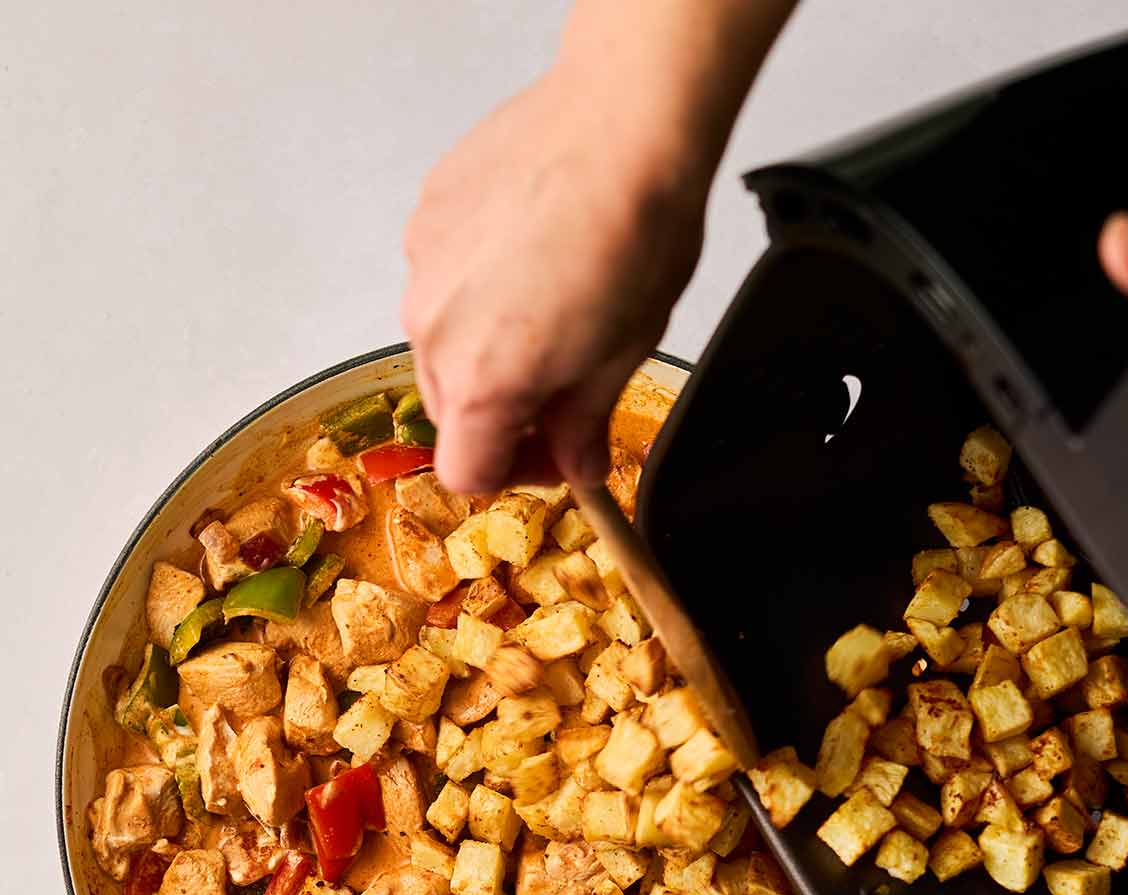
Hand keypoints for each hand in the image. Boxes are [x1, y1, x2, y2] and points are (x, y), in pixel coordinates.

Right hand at [402, 64, 707, 493]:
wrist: (625, 118)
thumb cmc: (635, 229)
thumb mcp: (623, 351)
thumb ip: (585, 422)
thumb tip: (577, 461)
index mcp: (483, 383)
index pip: (467, 473)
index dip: (515, 474)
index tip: (553, 455)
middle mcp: (435, 331)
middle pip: (452, 412)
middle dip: (504, 413)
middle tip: (564, 389)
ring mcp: (423, 270)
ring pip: (443, 344)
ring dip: (488, 347)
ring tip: (552, 308)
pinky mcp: (425, 217)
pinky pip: (442, 279)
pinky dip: (478, 286)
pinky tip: (531, 255)